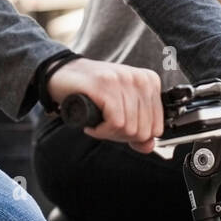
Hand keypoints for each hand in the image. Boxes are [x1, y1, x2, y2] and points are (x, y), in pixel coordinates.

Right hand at [45, 58, 163, 152]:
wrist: (63, 74)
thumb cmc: (93, 91)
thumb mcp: (121, 109)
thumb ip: (137, 128)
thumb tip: (148, 146)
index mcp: (150, 82)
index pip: (157, 127)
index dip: (136, 137)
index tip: (119, 130)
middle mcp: (140, 79)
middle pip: (143, 130)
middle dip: (121, 137)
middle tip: (105, 129)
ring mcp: (124, 80)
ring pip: (129, 128)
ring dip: (109, 134)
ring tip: (98, 125)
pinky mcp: (106, 85)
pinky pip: (115, 123)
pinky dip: (101, 131)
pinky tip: (92, 126)